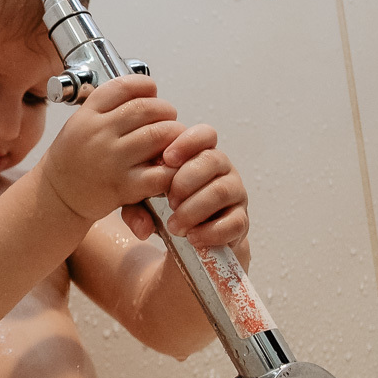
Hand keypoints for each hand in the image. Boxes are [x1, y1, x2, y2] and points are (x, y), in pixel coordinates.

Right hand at [41, 75, 183, 221]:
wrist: (58, 196)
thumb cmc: (74, 160)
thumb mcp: (80, 124)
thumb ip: (109, 108)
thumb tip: (149, 94)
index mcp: (86, 116)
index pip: (123, 86)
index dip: (145, 85)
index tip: (152, 90)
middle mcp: (98, 134)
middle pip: (147, 108)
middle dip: (166, 111)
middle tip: (166, 119)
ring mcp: (112, 160)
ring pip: (161, 134)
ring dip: (174, 136)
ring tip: (169, 142)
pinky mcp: (124, 186)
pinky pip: (162, 172)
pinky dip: (173, 168)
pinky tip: (166, 166)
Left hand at [121, 123, 249, 250]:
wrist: (189, 242)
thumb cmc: (166, 210)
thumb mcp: (145, 202)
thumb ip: (136, 206)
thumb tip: (142, 227)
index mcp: (200, 155)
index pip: (204, 134)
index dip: (187, 142)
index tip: (166, 159)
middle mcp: (223, 170)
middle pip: (212, 159)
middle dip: (186, 180)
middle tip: (168, 201)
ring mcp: (235, 194)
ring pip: (221, 191)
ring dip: (193, 209)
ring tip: (174, 226)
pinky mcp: (241, 220)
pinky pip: (234, 222)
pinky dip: (210, 232)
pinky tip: (192, 238)